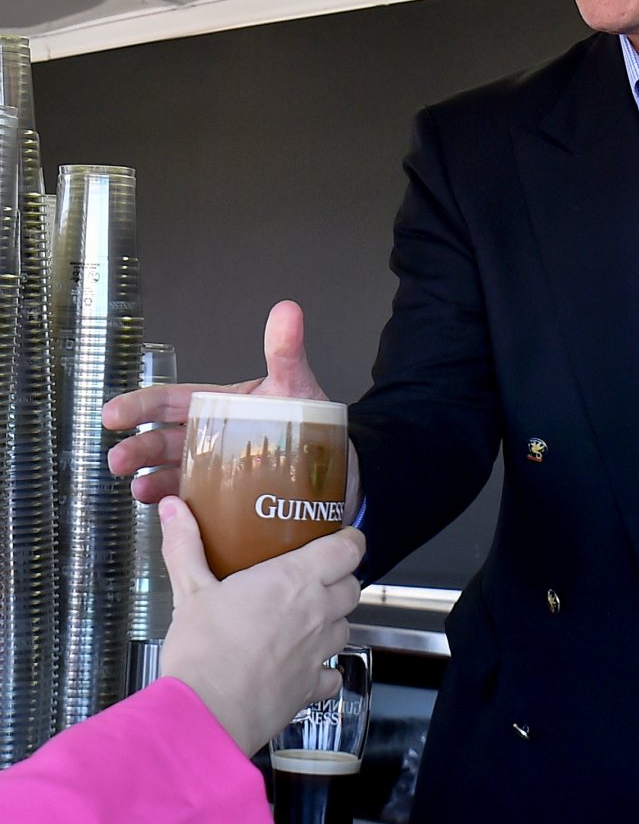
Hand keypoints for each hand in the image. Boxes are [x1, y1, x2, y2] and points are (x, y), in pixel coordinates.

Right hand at [102, 301, 358, 510]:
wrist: (342, 469)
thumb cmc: (313, 423)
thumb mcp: (297, 386)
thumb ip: (287, 353)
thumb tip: (287, 311)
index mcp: (219, 406)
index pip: (171, 401)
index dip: (140, 406)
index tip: (112, 415)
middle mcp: (212, 438)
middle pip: (165, 438)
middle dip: (138, 447)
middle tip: (118, 461)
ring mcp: (216, 471)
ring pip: (172, 471)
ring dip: (150, 479)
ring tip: (137, 489)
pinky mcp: (226, 501)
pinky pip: (194, 503)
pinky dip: (176, 507)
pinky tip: (165, 512)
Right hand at [157, 496, 364, 754]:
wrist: (208, 712)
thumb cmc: (203, 649)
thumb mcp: (190, 591)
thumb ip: (185, 546)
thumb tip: (173, 508)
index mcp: (295, 580)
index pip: (347, 550)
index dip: (350, 541)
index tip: (342, 538)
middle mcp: (317, 612)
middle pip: (351, 588)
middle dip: (340, 581)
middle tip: (316, 579)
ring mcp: (319, 652)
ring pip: (345, 628)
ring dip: (332, 622)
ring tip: (306, 622)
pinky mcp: (312, 687)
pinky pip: (332, 675)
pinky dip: (324, 671)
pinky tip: (305, 669)